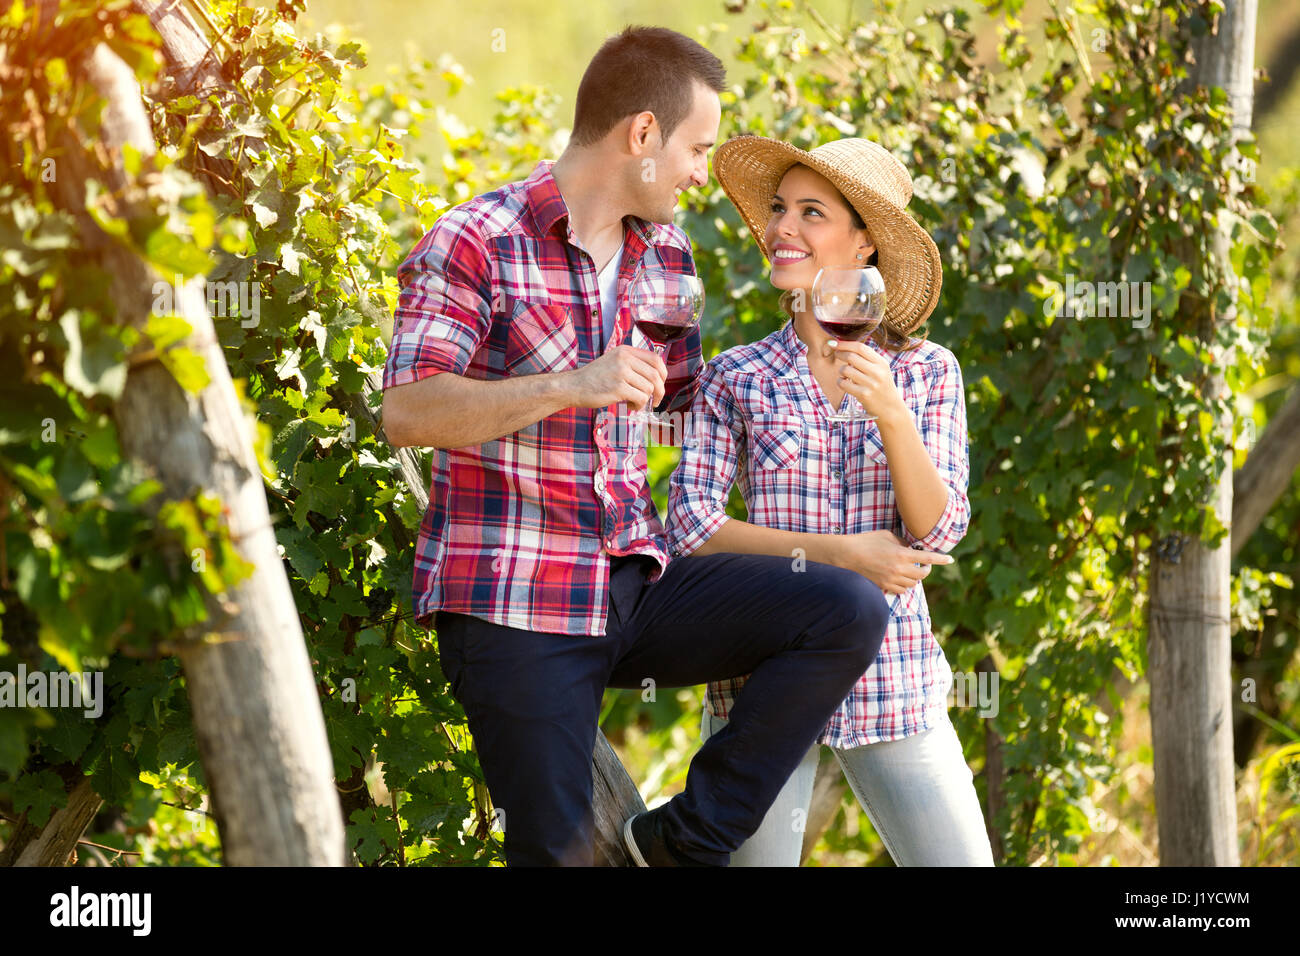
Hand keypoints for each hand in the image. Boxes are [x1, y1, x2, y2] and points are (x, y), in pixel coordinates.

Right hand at [565, 345, 666, 409]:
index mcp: (625, 351)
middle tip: (655, 400)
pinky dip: (639, 406)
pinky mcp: (618, 387)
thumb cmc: (595, 378)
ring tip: (634, 403)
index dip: (663, 373)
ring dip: (645, 400)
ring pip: (648, 388)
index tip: (660, 384)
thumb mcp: (614, 362)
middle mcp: (625, 359)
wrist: (574, 386)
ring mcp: (621, 372)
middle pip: (655, 375)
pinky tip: (630, 406)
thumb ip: (633, 365)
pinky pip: (640, 398)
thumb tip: (657, 378)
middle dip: (659, 391)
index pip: (656, 359)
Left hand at [821, 339, 904, 419]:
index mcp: (882, 363)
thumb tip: (845, 345)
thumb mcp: (881, 369)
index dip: (845, 344)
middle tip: (837, 355)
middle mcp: (878, 372)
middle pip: (851, 357)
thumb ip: (867, 358)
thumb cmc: (882, 386)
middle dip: (840, 354)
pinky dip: (840, 382)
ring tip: (845, 373)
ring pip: (845, 370)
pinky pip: (843, 384)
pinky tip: (844, 383)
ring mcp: (871, 384)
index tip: (835, 343)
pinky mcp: (864, 395)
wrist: (890, 408)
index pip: (860, 347)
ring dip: (841, 370)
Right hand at [835, 529, 953, 594]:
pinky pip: (900, 590)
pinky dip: (903, 585)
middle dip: (925, 570)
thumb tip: (910, 549)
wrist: (846, 555)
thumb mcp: (887, 536)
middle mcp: (899, 569)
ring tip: (909, 570)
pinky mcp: (883, 586)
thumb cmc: (866, 541)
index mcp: (902, 554)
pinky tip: (899, 578)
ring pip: (912, 584)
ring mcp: (891, 580)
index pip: (928, 559)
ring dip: (914, 577)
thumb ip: (902, 543)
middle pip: (922, 575)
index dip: (941, 559)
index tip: (950, 560)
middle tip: (923, 565)